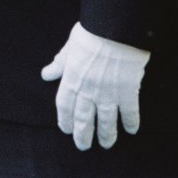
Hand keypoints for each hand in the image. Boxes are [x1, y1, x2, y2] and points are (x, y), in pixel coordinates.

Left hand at [42, 21, 149, 149]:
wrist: (114, 31)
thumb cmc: (90, 35)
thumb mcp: (68, 48)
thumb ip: (59, 64)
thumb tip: (46, 75)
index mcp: (71, 79)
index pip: (64, 105)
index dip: (65, 119)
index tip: (66, 130)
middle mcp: (88, 90)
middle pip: (84, 118)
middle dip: (83, 134)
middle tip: (83, 146)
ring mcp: (108, 93)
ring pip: (106, 120)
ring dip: (106, 134)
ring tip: (106, 144)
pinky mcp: (128, 91)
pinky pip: (129, 111)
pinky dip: (130, 122)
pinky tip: (131, 131)